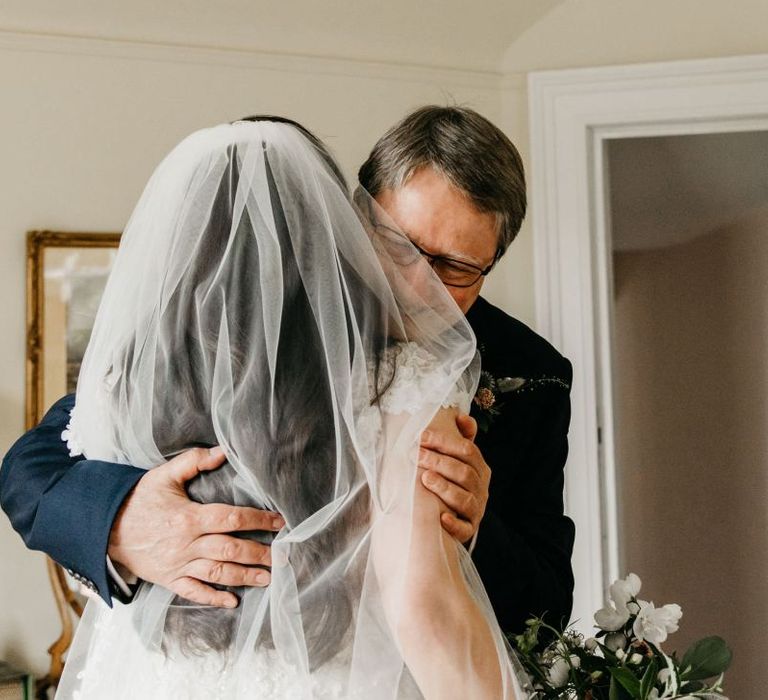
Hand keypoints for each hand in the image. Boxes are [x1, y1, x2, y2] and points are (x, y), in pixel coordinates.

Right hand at [107, 446, 283, 607]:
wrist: (104, 527)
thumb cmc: (137, 499)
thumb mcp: (163, 475)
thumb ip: (194, 461)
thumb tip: (223, 451)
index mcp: (189, 517)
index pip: (232, 519)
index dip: (259, 520)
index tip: (279, 522)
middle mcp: (187, 544)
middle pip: (230, 550)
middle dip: (259, 553)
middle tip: (282, 557)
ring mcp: (178, 564)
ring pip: (217, 573)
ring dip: (244, 576)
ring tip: (267, 578)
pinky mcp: (168, 579)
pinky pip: (193, 592)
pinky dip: (213, 598)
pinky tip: (232, 601)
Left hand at [419, 414, 490, 543]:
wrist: (456, 516)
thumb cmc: (453, 481)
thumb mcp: (459, 459)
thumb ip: (462, 437)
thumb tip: (462, 416)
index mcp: (480, 469)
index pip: (467, 450)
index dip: (444, 441)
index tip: (421, 436)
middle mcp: (481, 489)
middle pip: (464, 473)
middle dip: (439, 462)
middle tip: (416, 455)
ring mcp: (476, 510)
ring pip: (464, 499)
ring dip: (444, 488)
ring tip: (425, 479)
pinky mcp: (468, 529)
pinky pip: (464, 529)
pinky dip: (454, 524)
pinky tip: (441, 518)